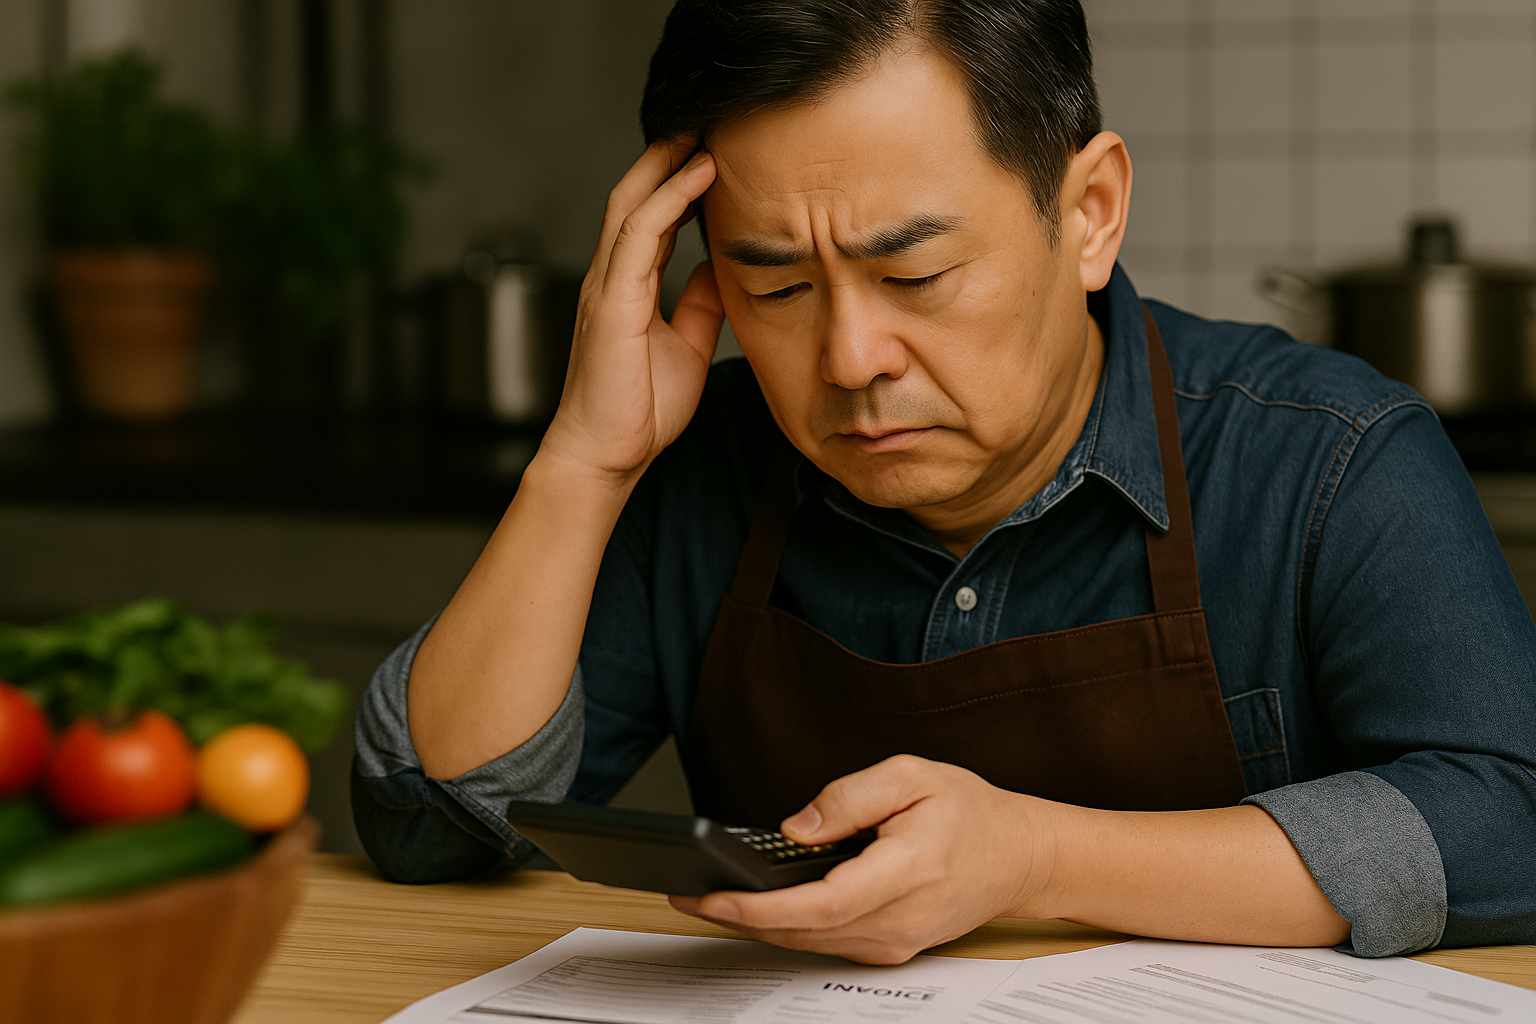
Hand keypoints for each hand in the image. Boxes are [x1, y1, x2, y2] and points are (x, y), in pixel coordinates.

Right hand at [540, 140, 725, 484]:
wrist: (605, 457)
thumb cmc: (639, 411)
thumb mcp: (686, 346)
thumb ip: (697, 305)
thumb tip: (718, 270)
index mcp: (626, 286)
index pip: (651, 217)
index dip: (679, 181)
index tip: (715, 151)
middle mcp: (610, 277)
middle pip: (634, 195)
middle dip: (668, 154)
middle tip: (708, 120)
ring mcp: (606, 286)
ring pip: (632, 203)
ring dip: (668, 162)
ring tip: (706, 129)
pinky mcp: (611, 301)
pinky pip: (639, 234)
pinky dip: (669, 199)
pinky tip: (700, 175)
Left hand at [669, 755, 1051, 963]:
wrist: (1020, 856)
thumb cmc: (971, 813)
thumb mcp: (912, 775)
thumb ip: (849, 798)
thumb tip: (795, 827)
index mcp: (905, 872)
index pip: (819, 903)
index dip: (759, 909)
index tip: (713, 898)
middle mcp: (900, 919)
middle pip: (805, 931)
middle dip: (740, 918)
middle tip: (688, 895)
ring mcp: (897, 941)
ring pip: (813, 944)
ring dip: (760, 927)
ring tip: (712, 900)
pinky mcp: (893, 948)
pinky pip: (830, 944)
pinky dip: (791, 930)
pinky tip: (763, 910)